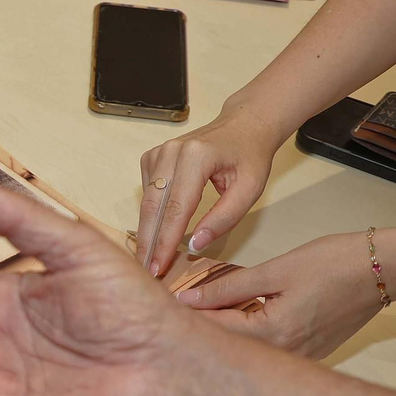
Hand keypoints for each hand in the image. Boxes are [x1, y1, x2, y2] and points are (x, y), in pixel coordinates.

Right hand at [137, 104, 284, 277]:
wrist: (244, 125)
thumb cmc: (250, 157)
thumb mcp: (250, 189)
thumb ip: (224, 218)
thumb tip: (194, 245)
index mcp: (196, 156)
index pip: (176, 208)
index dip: (165, 241)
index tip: (158, 268)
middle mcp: (170, 151)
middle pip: (153, 206)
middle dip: (148, 242)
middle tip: (146, 271)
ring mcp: (158, 153)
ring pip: (145, 201)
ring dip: (146, 231)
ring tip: (147, 258)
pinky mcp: (151, 158)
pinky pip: (146, 192)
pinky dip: (149, 215)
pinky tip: (155, 230)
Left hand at [176, 233, 383, 358]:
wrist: (388, 269)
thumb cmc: (335, 263)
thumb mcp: (276, 270)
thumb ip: (227, 287)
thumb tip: (185, 299)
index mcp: (273, 335)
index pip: (212, 332)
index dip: (183, 318)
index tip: (158, 308)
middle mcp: (285, 356)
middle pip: (227, 346)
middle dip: (199, 329)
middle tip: (172, 311)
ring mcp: (299, 358)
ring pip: (246, 350)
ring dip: (223, 333)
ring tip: (197, 312)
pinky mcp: (309, 353)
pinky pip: (268, 349)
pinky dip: (248, 335)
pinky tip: (234, 318)